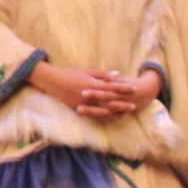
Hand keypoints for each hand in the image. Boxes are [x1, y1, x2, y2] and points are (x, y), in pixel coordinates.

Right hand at [31, 62, 157, 115]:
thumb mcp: (86, 71)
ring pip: (104, 109)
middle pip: (110, 100)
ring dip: (117, 111)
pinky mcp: (80, 109)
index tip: (134, 88)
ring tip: (127, 112)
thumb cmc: (70, 74)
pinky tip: (113, 116)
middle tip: (135, 104)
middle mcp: (90, 95)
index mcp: (92, 84)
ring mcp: (85, 104)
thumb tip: (117, 74)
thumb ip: (102, 74)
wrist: (53, 82)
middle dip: (123, 101)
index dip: (124, 87)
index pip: (112, 86)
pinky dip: (106, 115)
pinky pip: (96, 114)